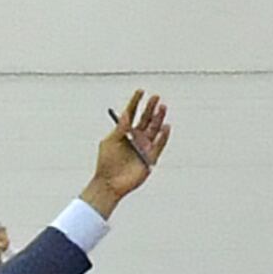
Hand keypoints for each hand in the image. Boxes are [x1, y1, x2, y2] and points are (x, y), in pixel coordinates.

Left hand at [86, 92, 170, 209]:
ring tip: (162, 107)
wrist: (110, 182)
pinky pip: (159, 144)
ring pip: (154, 129)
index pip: (131, 113)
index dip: (136, 102)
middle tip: (156, 97)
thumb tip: (125, 114)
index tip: (140, 91)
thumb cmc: (106, 162)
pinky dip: (163, 136)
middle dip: (151, 107)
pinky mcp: (150, 157)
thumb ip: (119, 128)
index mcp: (124, 132)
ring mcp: (144, 146)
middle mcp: (136, 137)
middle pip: (145, 119)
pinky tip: (166, 127)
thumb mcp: (110, 141)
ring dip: (159, 118)